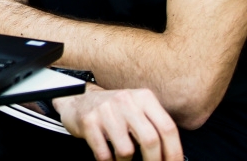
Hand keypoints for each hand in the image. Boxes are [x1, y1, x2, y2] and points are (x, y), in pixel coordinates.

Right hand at [53, 86, 181, 160]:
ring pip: (126, 150)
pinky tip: (110, 158)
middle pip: (150, 140)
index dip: (174, 152)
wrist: (77, 100)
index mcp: (143, 97)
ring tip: (124, 160)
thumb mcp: (137, 109)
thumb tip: (173, 156)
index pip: (167, 128)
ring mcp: (105, 110)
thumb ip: (155, 126)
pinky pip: (104, 153)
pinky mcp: (88, 121)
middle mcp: (125, 100)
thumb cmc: (114, 111)